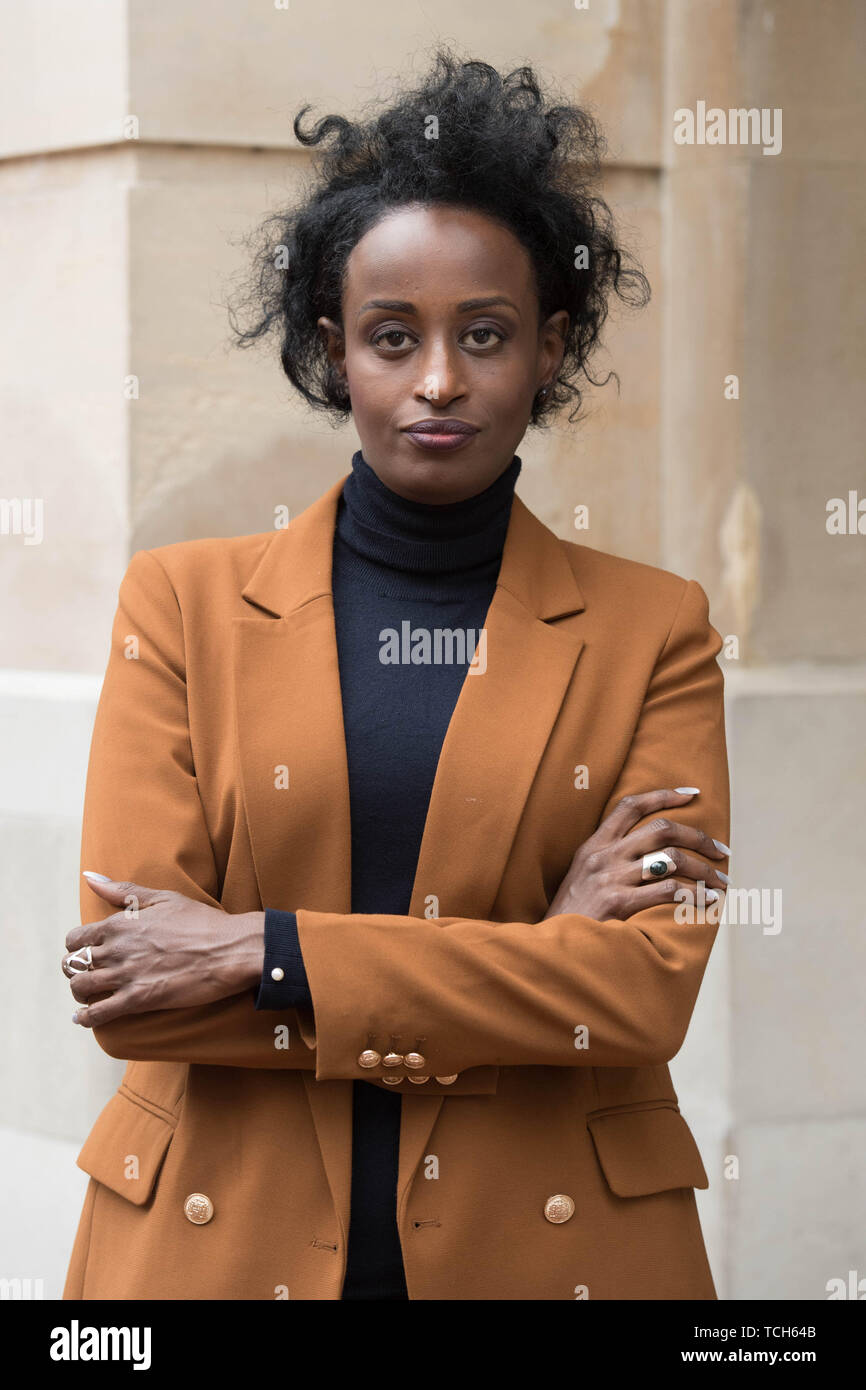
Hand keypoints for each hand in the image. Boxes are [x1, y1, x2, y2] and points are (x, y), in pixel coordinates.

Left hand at [63, 877, 264, 1027]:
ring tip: (88, 996)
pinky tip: (85, 1018)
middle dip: (74, 971)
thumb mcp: (162, 898)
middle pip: (72, 964)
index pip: (76, 938)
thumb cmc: (201, 921)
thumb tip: (90, 877)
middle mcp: (116, 949)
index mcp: (119, 924)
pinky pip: (98, 1013)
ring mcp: (126, 975)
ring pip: (79, 988)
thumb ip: (122, 890)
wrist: (229, 949)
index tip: (86, 952)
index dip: (76, 947)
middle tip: (87, 974)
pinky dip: (86, 1018)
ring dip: (80, 993)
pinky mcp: (138, 999)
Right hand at [543, 788, 728, 921]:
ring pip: (672, 858)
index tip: (691, 794)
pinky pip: (669, 890)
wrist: (551, 948)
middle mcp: (603, 856)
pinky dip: (695, 894)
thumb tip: (651, 853)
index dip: (663, 795)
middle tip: (722, 851)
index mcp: (594, 845)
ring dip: (705, 870)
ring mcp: (611, 878)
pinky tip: (708, 900)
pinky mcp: (618, 903)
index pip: (631, 806)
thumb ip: (608, 859)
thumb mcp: (581, 876)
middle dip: (699, 837)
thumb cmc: (571, 916)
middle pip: (662, 830)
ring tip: (721, 882)